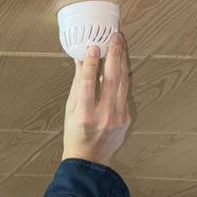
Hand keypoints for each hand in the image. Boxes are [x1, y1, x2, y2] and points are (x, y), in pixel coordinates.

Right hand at [61, 32, 131, 166]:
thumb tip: (80, 59)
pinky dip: (123, 76)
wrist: (90, 160)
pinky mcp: (126, 118)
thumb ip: (77, 84)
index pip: (88, 83)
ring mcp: (118, 118)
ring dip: (122, 61)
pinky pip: (125, 92)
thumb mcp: (70, 110)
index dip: (91, 63)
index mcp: (85, 115)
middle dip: (114, 55)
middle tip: (115, 36)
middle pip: (111, 79)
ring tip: (121, 44)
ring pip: (123, 83)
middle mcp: (103, 116)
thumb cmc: (75, 134)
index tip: (94, 46)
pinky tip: (122, 62)